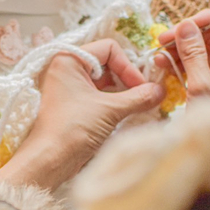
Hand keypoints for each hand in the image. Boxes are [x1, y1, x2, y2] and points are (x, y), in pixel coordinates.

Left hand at [0, 39, 164, 189]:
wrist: (48, 160)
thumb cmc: (73, 128)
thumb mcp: (110, 109)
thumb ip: (139, 97)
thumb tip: (160, 90)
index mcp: (69, 59)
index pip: (109, 49)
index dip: (128, 66)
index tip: (141, 86)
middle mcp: (66, 69)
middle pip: (108, 64)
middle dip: (128, 80)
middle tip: (144, 96)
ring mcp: (69, 88)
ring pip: (105, 82)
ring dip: (124, 93)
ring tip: (139, 107)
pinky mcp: (72, 106)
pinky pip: (99, 97)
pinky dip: (114, 103)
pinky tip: (127, 114)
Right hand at [155, 10, 209, 102]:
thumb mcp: (202, 87)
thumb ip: (193, 54)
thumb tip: (186, 25)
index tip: (186, 23)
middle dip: (189, 34)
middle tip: (164, 38)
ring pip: (203, 50)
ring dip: (180, 49)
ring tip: (159, 52)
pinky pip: (196, 65)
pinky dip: (180, 63)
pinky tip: (162, 64)